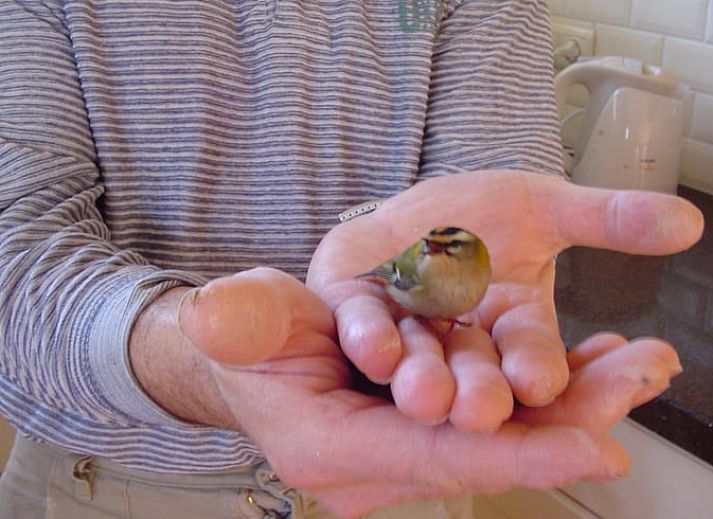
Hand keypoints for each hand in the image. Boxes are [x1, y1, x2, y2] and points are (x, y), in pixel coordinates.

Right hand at [178, 269, 681, 516]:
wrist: (251, 360)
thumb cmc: (251, 341)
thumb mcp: (241, 319)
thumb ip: (237, 318)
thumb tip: (216, 315)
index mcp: (336, 448)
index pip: (438, 458)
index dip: (515, 451)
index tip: (597, 445)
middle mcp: (379, 466)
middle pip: (487, 451)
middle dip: (566, 423)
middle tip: (641, 381)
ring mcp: (406, 455)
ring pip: (502, 437)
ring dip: (571, 406)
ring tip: (637, 366)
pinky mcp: (424, 434)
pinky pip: (495, 424)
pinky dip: (545, 400)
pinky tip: (593, 367)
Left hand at [306, 170, 702, 426]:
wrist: (414, 205)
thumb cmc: (479, 215)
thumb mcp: (544, 208)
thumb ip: (605, 220)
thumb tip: (687, 223)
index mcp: (512, 329)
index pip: (532, 355)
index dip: (537, 368)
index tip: (542, 382)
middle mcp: (461, 343)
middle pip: (474, 375)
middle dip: (479, 392)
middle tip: (483, 410)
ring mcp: (408, 331)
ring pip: (417, 362)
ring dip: (421, 378)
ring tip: (427, 393)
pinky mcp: (359, 311)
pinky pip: (363, 328)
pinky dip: (369, 337)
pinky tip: (376, 348)